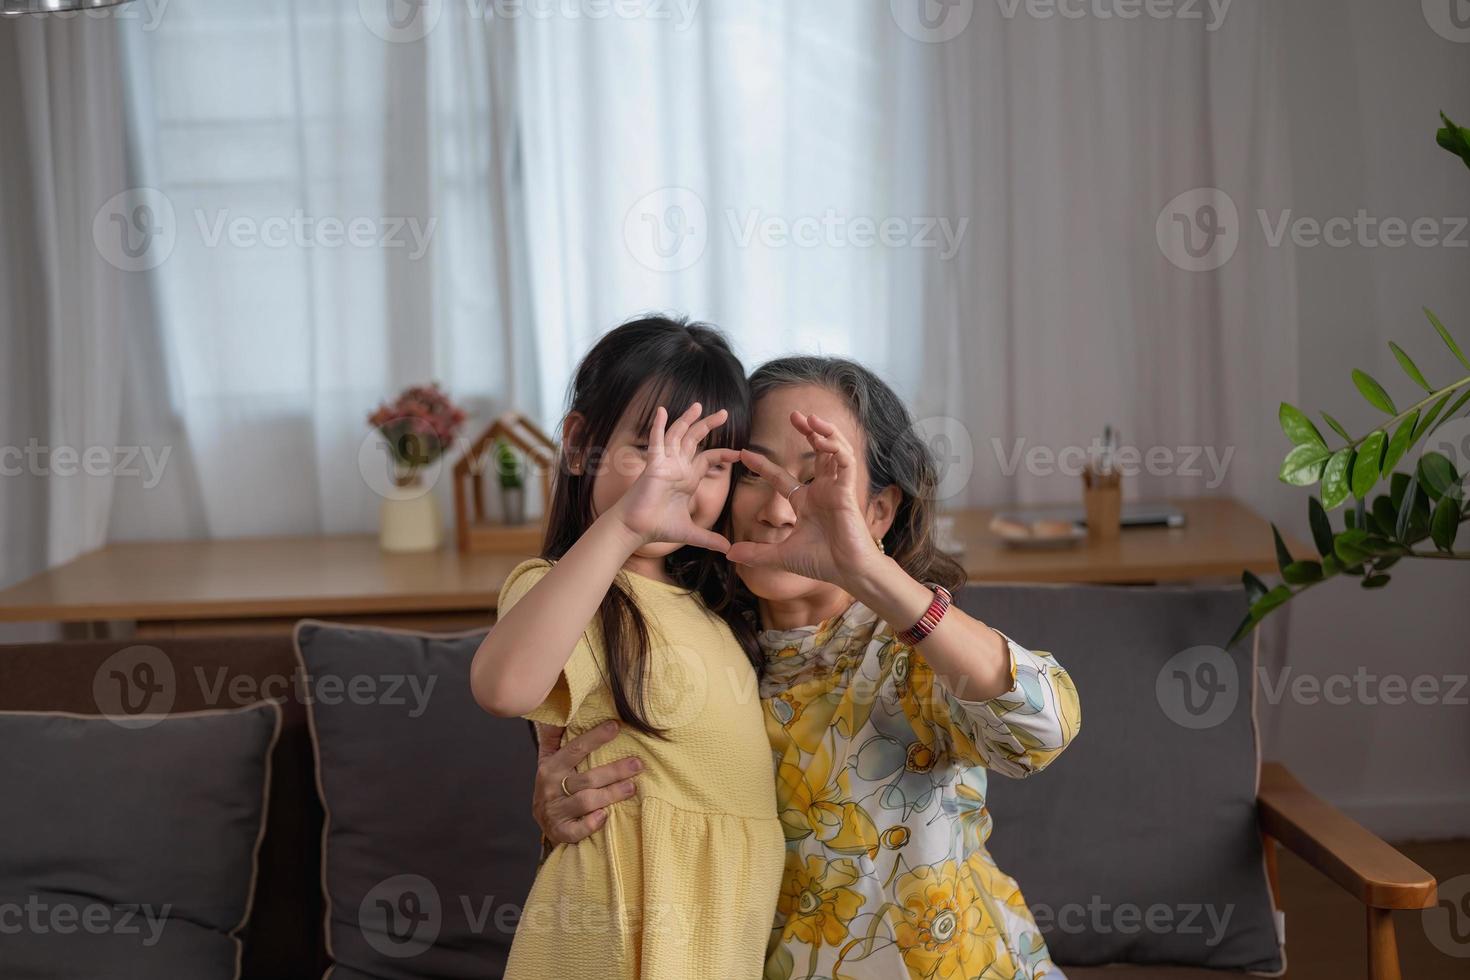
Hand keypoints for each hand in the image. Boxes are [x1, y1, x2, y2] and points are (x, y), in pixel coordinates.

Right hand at [531, 720, 642, 845]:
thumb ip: (554, 737)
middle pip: (587, 778)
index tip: (616, 726)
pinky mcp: (560, 831)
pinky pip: (576, 830)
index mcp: (550, 767)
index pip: (575, 749)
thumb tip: (560, 711)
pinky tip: (605, 816)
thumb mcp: (549, 761)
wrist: (546, 823)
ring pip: (586, 801)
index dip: (595, 737)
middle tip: (638, 764)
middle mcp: (551, 788)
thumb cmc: (554, 786)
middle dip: (614, 770)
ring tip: (632, 787)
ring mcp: (555, 811)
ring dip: (611, 794)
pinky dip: (591, 824)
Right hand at [610, 403, 739, 552]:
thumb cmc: (658, 527)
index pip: (707, 459)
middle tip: (724, 413)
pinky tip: (663, 410)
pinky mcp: (653, 464)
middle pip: (695, 440)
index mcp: (687, 479)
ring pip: (678, 435)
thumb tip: (728, 550)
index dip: (723, 454)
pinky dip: (659, 426)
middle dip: (708, 425)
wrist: (636, 529)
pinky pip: (656, 441)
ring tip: (699, 405)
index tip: (739, 452)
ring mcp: (665, 463)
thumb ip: (709, 539)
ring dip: (687, 419)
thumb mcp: (691, 532)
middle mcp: (677, 467)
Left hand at [726, 411, 884, 589]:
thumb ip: (756, 554)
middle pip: (815, 453)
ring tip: (809, 418)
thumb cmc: (822, 563)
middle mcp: (822, 491)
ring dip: (823, 432)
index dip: (764, 465)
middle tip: (793, 415)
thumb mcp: (781, 556)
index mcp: (806, 502)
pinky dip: (836, 447)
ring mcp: (836, 489)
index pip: (782, 478)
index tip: (744, 453)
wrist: (848, 573)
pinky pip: (845, 461)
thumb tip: (728, 554)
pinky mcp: (848, 491)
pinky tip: (822, 439)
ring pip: (834, 450)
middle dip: (806, 432)